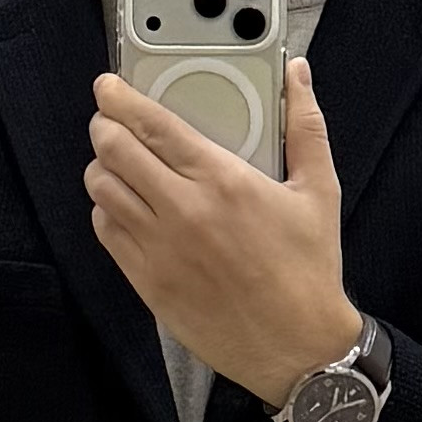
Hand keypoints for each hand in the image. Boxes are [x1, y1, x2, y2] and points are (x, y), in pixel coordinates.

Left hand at [85, 57, 361, 406]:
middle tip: (110, 121)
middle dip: (104, 126)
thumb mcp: (319, 191)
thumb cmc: (309, 270)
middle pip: (114, 150)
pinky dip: (106, 209)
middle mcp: (183, 211)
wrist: (297, 348)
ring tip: (116, 161)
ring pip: (101, 189)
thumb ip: (305, 125)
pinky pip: (106, 231)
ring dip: (102, 166)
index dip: (120, 98)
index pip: (151, 124)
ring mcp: (159, 249)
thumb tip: (298, 73)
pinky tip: (123, 205)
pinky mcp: (148, 282)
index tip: (109, 86)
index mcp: (222, 180)